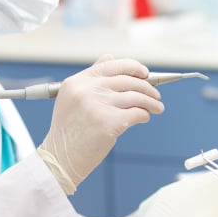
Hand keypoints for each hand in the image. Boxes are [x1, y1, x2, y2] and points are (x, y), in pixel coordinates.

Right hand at [38, 55, 163, 193]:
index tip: (145, 73)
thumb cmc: (69, 131)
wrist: (60, 158)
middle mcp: (86, 90)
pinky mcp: (109, 123)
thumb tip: (111, 58)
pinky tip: (145, 117)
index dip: (132, 67)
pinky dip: (145, 115)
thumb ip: (92, 78)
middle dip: (147, 86)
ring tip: (157, 107)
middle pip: (127, 80)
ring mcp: (98, 106)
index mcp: (77, 82)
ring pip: (136, 96)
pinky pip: (137, 113)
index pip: (111, 65)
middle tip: (155, 94)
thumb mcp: (72, 98)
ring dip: (151, 102)